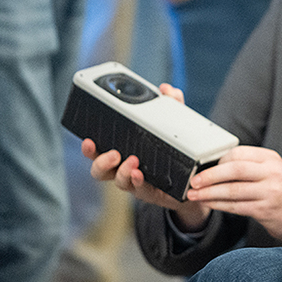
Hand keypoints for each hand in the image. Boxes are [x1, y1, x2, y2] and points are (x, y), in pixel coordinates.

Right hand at [82, 83, 211, 230]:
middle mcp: (123, 169)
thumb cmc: (175, 149)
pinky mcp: (150, 191)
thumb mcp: (174, 123)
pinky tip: (141, 174)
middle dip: (100, 161)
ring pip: (118, 181)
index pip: (98, 151)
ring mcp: (135, 182)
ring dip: (122, 171)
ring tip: (132, 161)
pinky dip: (138, 181)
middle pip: (99, 170)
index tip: (88, 140)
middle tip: (113, 153)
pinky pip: (139, 190)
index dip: (89, 149)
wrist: (193, 177)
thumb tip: (167, 89)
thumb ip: (172, 104)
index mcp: (122, 152)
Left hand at [184, 147, 281, 247]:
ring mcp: (270, 191)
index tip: (203, 168)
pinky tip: (208, 204)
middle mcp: (272, 172)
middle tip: (194, 181)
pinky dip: (218, 205)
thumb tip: (215, 168)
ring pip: (232, 189)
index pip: (238, 153)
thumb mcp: (272, 173)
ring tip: (194, 195)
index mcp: (271, 158)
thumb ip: (250, 168)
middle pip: (233, 169)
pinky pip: (235, 206)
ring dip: (209, 193)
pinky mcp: (265, 209)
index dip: (218, 161)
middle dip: (209, 176)